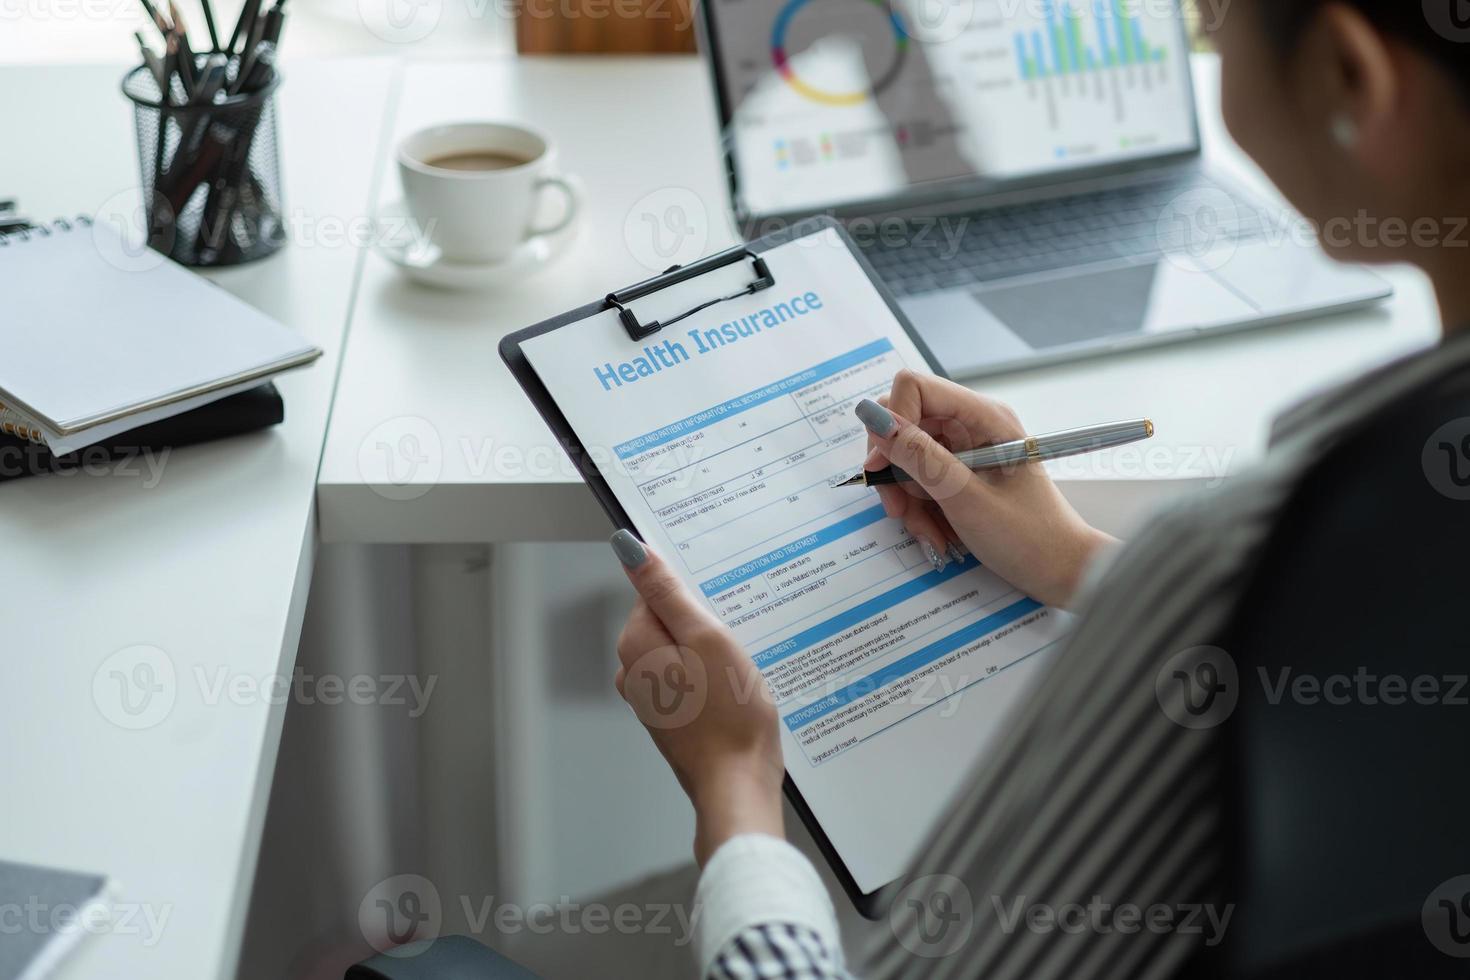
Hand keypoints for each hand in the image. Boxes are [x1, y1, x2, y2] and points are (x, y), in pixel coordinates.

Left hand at [609, 530, 784, 864]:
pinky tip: (740, 686)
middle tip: (741, 634)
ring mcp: (653, 697)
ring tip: (745, 664)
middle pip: (671, 619)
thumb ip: (667, 591)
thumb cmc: (729, 716)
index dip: (695, 590)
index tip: (724, 603)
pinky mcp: (675, 716)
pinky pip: (693, 677)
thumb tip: (628, 548)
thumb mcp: (706, 638)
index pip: (656, 590)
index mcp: (637, 644)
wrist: (738, 786)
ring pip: (685, 649)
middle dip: (707, 621)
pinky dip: (715, 675)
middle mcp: (634, 670)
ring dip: (715, 649)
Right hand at [856, 370, 1114, 608]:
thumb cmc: (1029, 537)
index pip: (914, 388)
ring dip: (907, 496)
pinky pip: (921, 478)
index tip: (881, 468)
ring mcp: (966, 448)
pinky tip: (935, 532)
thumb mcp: (965, 498)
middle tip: (899, 508)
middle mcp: (973, 424)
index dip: (891, 423)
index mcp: (984, 416)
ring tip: (927, 532)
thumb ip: (918, 456)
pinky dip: (919, 506)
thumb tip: (875, 418)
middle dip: (894, 467)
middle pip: (905, 422)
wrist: (1061, 571)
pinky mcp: (962, 472)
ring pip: (907, 455)